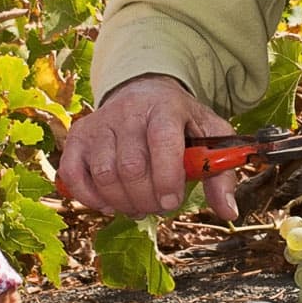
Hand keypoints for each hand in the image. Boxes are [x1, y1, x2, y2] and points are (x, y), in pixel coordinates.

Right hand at [58, 74, 239, 220]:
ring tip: (139, 205)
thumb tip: (228, 211)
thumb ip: (220, 171)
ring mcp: (100, 124)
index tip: (171, 200)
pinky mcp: (78, 137)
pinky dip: (90, 198)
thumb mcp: (208, 133)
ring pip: (104, 175)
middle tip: (159, 205)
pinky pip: (74, 174)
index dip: (166, 178)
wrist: (143, 91)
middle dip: (147, 198)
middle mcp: (128, 112)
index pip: (162, 142)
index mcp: (165, 107)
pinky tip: (110, 204)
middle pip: (131, 167)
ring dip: (123, 202)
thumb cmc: (179, 119)